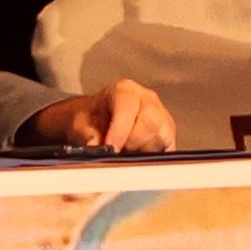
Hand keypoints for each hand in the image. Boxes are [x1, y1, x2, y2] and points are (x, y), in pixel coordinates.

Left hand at [30, 80, 177, 156]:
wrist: (97, 122)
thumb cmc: (91, 120)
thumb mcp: (81, 124)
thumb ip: (87, 133)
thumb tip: (94, 145)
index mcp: (126, 91)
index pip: (129, 108)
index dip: (120, 130)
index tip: (111, 148)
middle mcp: (148, 100)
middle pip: (150, 122)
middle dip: (132, 142)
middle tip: (117, 152)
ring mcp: (162, 117)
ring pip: (162, 137)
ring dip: (143, 151)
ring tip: (126, 153)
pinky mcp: (168, 135)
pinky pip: (169, 149)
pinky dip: (154, 158)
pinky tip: (138, 158)